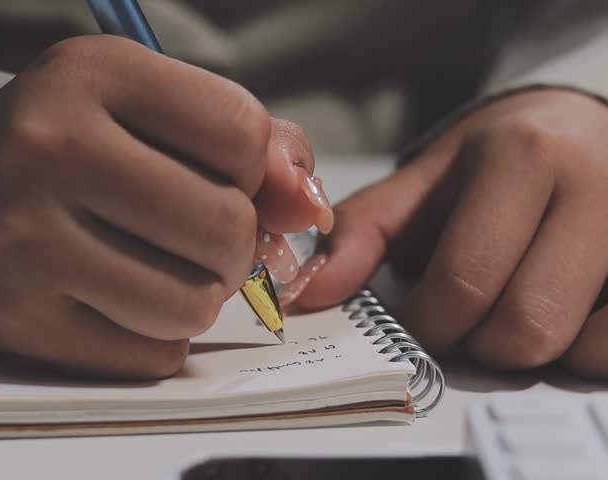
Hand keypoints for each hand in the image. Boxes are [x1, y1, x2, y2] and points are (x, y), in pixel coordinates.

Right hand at [0, 35, 331, 378]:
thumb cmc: (52, 149)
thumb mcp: (139, 108)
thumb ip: (244, 140)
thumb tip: (306, 203)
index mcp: (90, 74)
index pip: (240, 133)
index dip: (252, 170)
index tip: (223, 179)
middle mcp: (49, 148)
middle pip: (226, 226)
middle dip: (233, 244)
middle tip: (196, 236)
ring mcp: (26, 240)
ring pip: (193, 302)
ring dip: (198, 295)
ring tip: (159, 269)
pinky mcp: (16, 320)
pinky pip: (150, 353)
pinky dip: (156, 334)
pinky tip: (119, 301)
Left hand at [288, 88, 607, 377]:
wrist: (583, 126)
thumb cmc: (497, 160)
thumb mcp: (423, 182)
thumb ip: (362, 233)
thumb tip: (310, 292)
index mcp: (522, 158)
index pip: (463, 283)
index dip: (425, 323)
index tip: (415, 318)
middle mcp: (595, 186)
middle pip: (522, 327)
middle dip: (476, 343)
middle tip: (464, 320)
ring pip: (578, 348)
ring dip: (529, 349)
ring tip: (511, 309)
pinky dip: (583, 351)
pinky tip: (561, 317)